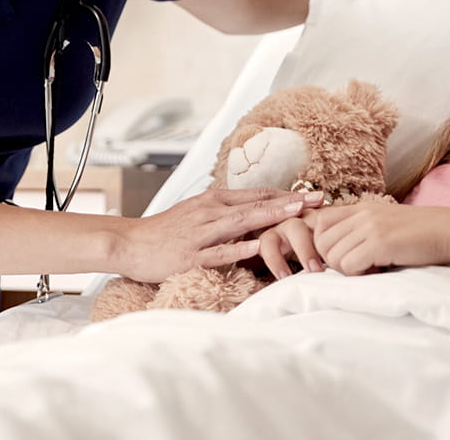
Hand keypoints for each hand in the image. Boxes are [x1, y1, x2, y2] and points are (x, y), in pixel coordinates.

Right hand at [116, 188, 322, 282]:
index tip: (315, 195)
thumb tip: (257, 214)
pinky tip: (258, 248)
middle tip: (319, 200)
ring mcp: (200, 234)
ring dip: (271, 217)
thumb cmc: (166, 232)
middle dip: (290, 202)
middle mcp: (209, 212)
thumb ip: (226, 213)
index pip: (257, 195)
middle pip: (256, 204)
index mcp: (213, 201)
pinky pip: (218, 252)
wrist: (130, 243)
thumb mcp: (197, 214)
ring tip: (297, 214)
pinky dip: (239, 249)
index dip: (287, 194)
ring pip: (241, 223)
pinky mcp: (189, 256)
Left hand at [308, 201, 449, 275]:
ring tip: (371, 270)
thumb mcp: (388, 224)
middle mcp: (362, 214)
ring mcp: (370, 227)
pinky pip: (348, 266)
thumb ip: (364, 231)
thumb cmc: (424, 235)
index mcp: (362, 208)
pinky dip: (358, 276)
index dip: (326, 246)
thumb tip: (339, 254)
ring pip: (332, 257)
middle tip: (359, 268)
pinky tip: (378, 273)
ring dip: (348, 271)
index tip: (345, 259)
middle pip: (321, 243)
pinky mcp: (380, 243)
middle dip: (334, 262)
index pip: (320, 224)